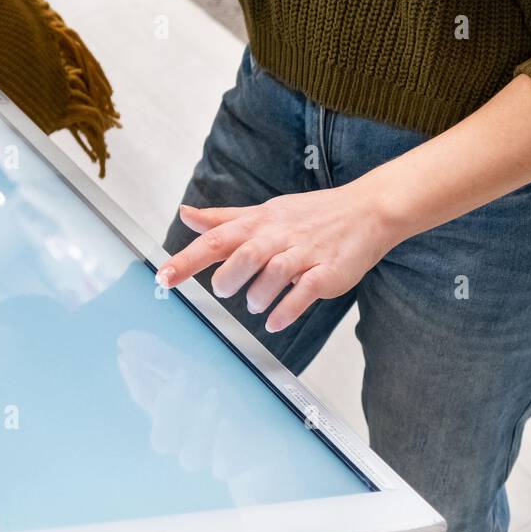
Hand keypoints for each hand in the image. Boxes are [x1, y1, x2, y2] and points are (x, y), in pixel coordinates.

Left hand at [155, 181, 399, 332]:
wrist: (367, 210)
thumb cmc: (311, 215)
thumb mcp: (265, 211)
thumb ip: (223, 218)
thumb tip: (184, 214)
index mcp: (260, 221)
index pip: (217, 238)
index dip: (188, 259)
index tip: (163, 278)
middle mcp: (280, 235)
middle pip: (245, 254)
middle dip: (228, 278)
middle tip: (224, 291)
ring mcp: (306, 253)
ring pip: (274, 273)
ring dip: (258, 296)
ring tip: (256, 305)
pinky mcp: (328, 272)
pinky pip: (305, 292)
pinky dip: (286, 310)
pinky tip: (275, 321)